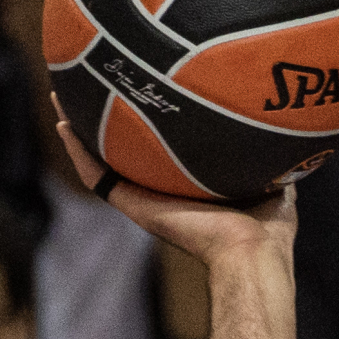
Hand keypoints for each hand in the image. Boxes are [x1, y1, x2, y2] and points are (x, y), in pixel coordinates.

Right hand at [54, 117, 299, 272]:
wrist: (252, 249)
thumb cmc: (269, 226)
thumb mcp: (271, 177)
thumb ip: (264, 153)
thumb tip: (276, 122)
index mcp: (188, 187)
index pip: (157, 153)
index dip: (144, 127)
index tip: (135, 96)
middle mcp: (161, 192)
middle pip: (123, 152)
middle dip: (104, 122)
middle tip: (87, 88)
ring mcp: (144, 199)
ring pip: (101, 160)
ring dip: (80, 131)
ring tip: (62, 100)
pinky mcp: (135, 206)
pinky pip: (97, 177)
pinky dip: (78, 153)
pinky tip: (64, 125)